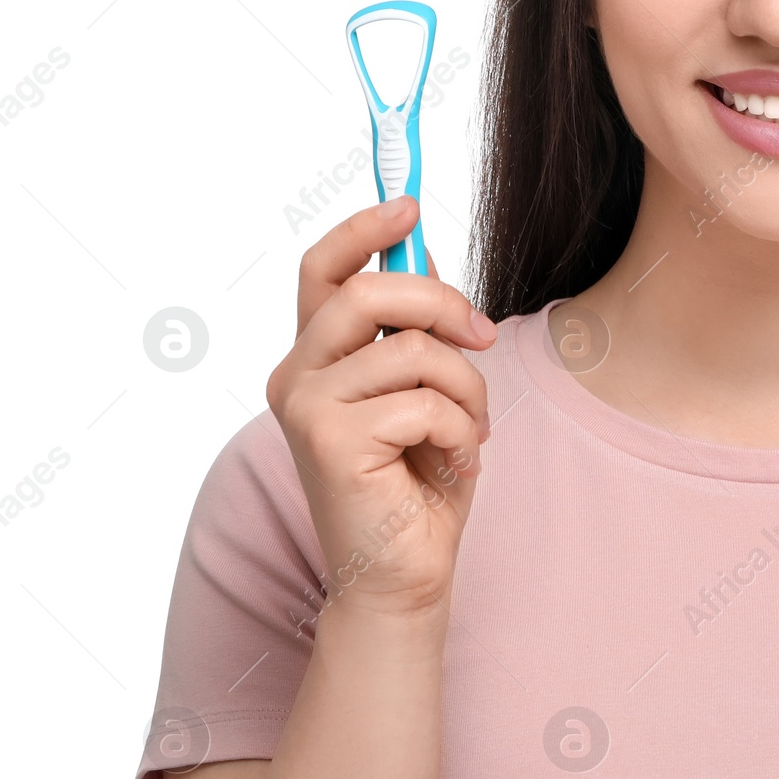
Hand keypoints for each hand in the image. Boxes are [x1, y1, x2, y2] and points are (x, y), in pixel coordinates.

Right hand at [266, 195, 498, 621]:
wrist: (403, 574)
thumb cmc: (417, 481)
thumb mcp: (423, 389)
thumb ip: (412, 328)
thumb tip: (421, 253)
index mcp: (315, 357)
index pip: (322, 269)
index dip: (363, 229)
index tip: (409, 205)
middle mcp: (296, 376)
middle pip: (369, 291)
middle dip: (443, 303)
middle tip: (483, 336)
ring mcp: (305, 409)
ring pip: (414, 350)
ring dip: (467, 389)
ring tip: (470, 432)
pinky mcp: (330, 443)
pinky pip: (424, 402)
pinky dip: (460, 430)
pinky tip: (455, 464)